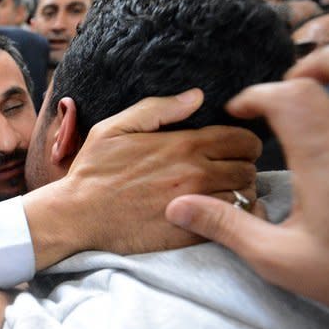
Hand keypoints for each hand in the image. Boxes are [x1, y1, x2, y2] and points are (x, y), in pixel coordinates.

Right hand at [24, 89, 260, 269]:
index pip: (244, 139)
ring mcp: (197, 205)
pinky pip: (232, 223)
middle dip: (241, 168)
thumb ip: (158, 108)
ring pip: (245, 196)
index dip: (241, 143)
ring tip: (219, 193)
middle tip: (223, 172)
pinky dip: (231, 218)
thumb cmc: (93, 171)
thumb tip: (196, 96)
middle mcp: (197, 173)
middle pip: (249, 168)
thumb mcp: (115, 128)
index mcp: (183, 145)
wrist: (78, 215)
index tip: (228, 149)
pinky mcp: (192, 232)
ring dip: (238, 193)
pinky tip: (214, 215)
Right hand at [166, 47, 328, 305]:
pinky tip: (322, 118)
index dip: (256, 96)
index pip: (288, 101)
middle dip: (285, 82)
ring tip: (296, 95)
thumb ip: (226, 227)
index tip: (237, 110)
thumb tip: (176, 206)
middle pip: (315, 88)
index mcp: (320, 163)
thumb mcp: (277, 258)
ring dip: (320, 77)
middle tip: (266, 100)